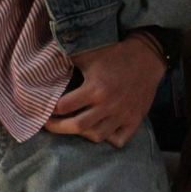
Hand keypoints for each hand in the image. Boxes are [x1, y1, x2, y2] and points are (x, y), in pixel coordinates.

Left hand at [45, 34, 166, 146]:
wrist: (147, 56)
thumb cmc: (115, 53)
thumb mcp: (89, 52)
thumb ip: (67, 58)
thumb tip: (45, 63)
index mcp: (95, 88)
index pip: (64, 106)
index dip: (49, 108)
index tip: (43, 107)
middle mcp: (108, 105)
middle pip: (77, 126)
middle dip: (58, 127)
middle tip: (48, 124)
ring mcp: (123, 115)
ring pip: (97, 136)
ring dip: (81, 133)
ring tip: (73, 125)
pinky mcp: (135, 120)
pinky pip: (119, 140)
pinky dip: (108, 138)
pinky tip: (100, 129)